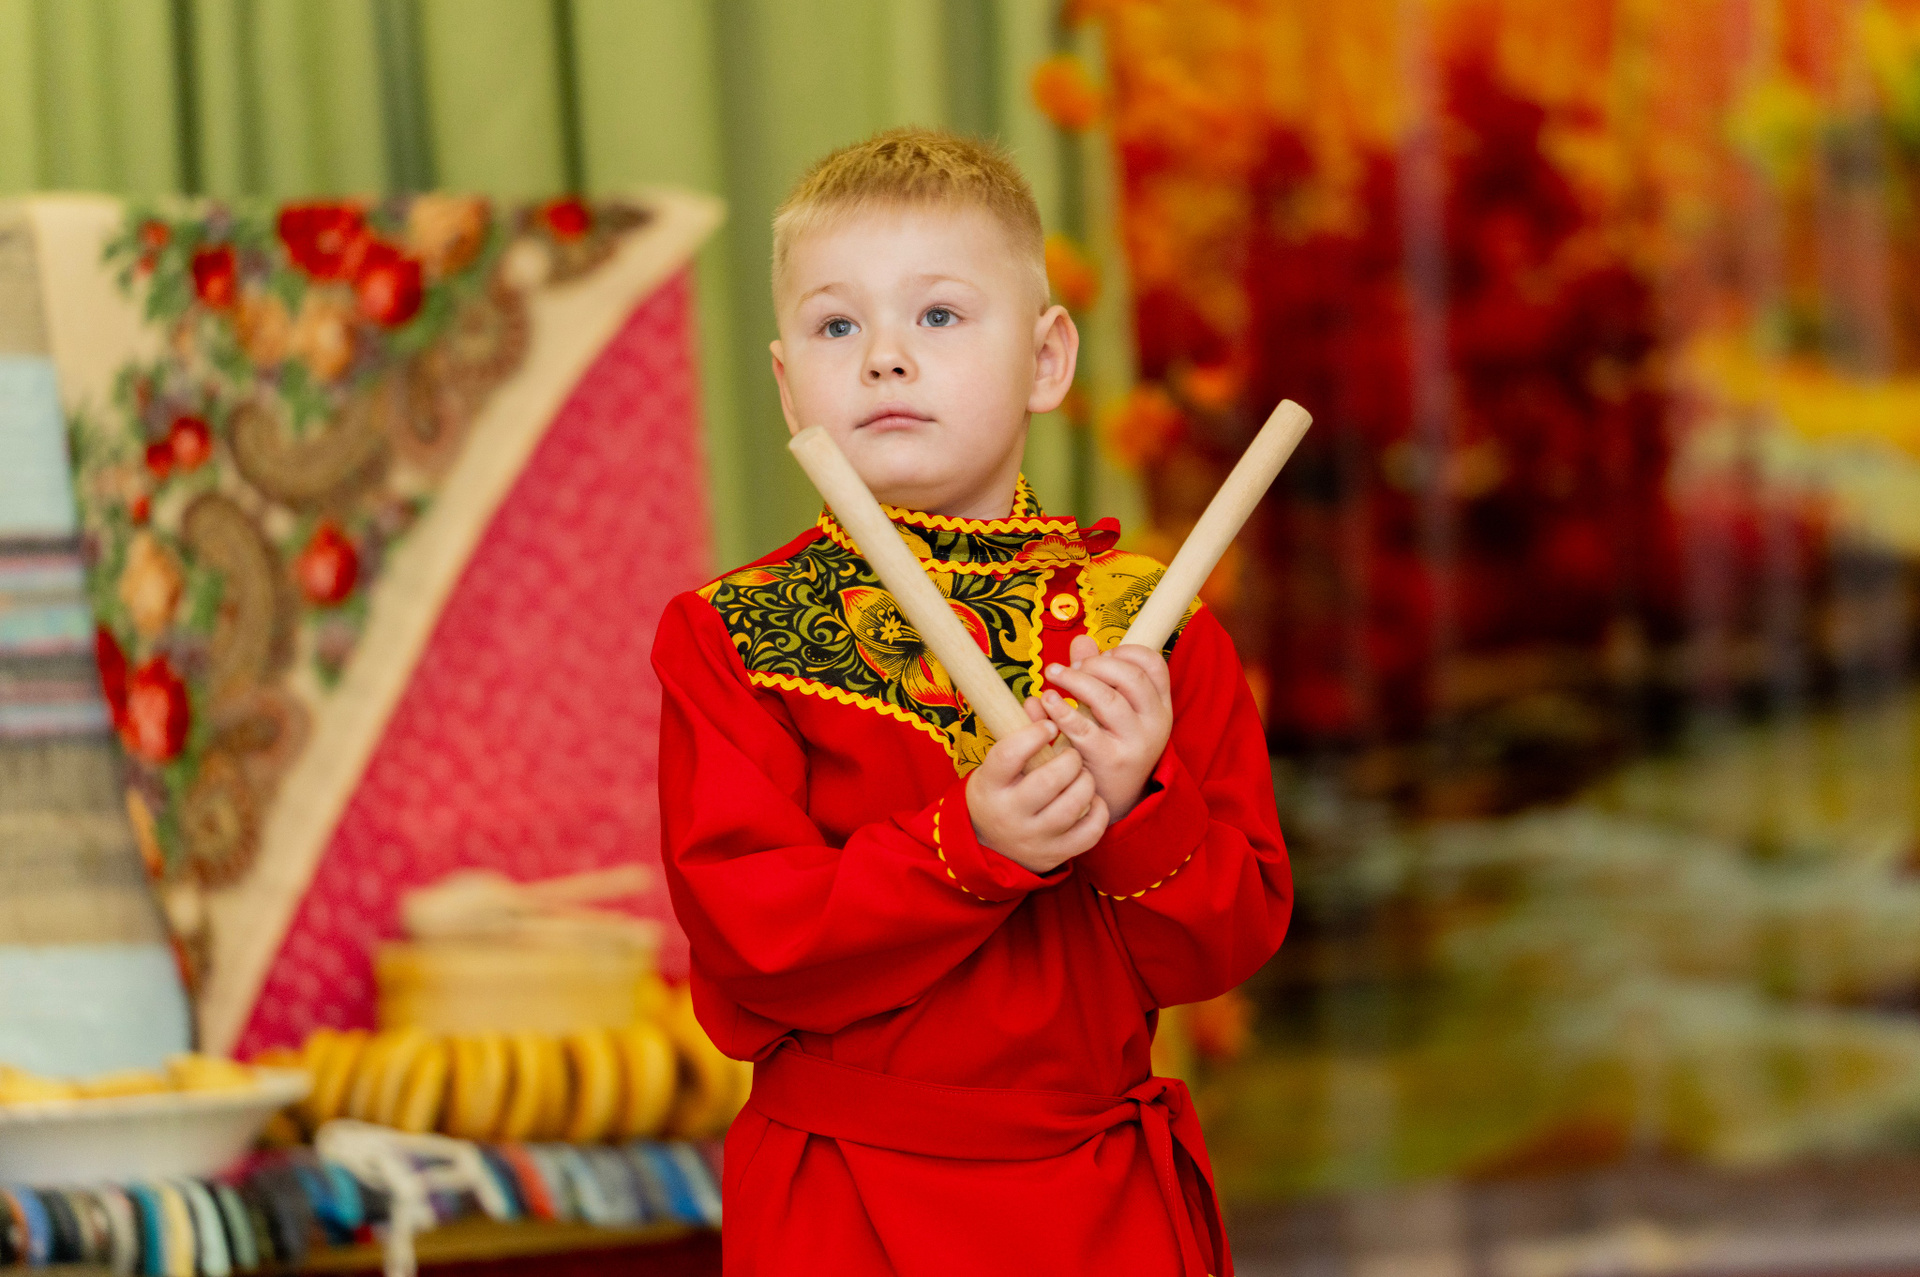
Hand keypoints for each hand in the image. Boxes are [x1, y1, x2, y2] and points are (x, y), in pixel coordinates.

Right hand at [966, 700, 1108, 874]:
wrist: (991, 846)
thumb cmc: (1000, 792)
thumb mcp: (998, 765)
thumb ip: (1018, 733)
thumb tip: (1039, 699)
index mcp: (990, 786)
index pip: (1009, 754)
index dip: (1033, 733)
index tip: (1049, 725)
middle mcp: (1010, 814)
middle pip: (1049, 779)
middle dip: (1070, 759)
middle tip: (1072, 754)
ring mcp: (1035, 837)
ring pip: (1074, 804)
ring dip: (1085, 781)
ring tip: (1081, 775)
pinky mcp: (1058, 854)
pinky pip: (1091, 830)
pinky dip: (1098, 809)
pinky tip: (1090, 798)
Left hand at [1038, 635, 1171, 822]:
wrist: (1114, 801)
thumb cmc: (1110, 746)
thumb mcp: (1112, 711)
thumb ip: (1099, 675)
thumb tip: (1081, 641)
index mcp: (1160, 705)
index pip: (1154, 664)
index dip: (1125, 652)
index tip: (1101, 656)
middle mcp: (1155, 722)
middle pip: (1129, 677)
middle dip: (1095, 664)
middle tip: (1069, 667)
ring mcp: (1135, 742)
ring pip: (1106, 698)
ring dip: (1075, 681)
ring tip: (1053, 675)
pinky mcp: (1110, 760)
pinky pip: (1083, 729)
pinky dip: (1061, 711)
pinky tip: (1047, 701)